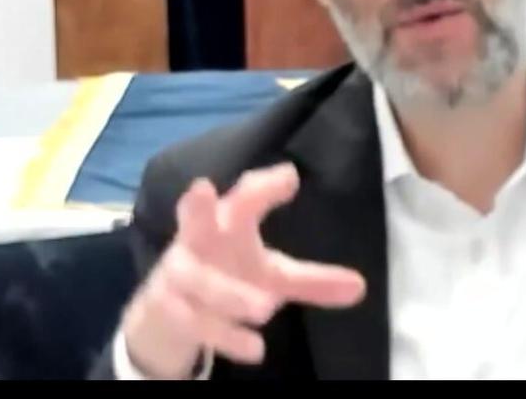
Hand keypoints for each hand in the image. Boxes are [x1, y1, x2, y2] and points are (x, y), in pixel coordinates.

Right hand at [120, 161, 366, 378]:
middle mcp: (196, 240)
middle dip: (195, 204)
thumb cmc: (227, 274)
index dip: (264, 186)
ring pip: (196, 279)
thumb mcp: (271, 277)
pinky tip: (255, 349)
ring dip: (228, 293)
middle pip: (193, 216)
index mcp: (224, 222)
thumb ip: (311, 281)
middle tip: (201, 187)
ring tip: (265, 310)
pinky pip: (193, 320)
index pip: (244, 197)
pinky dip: (223, 334)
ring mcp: (177, 273)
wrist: (167, 311)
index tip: (290, 176)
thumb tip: (359, 287)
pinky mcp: (167, 307)